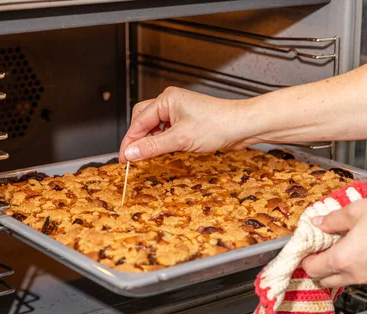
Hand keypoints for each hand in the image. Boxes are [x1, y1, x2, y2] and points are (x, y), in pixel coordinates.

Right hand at [119, 87, 258, 162]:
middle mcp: (171, 102)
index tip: (123, 159)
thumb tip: (131, 152)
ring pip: (155, 127)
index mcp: (166, 100)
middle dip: (138, 139)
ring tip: (150, 156)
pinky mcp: (187, 121)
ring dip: (150, 141)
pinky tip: (165, 151)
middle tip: (134, 158)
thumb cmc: (218, 125)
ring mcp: (179, 111)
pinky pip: (166, 131)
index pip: (138, 121)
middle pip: (143, 120)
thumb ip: (152, 147)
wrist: (243, 126)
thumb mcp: (180, 140)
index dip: (129, 141)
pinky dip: (162, 141)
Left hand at [301, 197, 366, 287]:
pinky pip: (361, 277)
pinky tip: (360, 250)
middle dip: (318, 268)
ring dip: (336, 269)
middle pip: (324, 281)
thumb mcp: (355, 211)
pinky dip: (354, 268)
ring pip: (343, 280)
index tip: (306, 249)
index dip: (305, 259)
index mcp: (342, 260)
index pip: (311, 269)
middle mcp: (354, 274)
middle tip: (319, 251)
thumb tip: (319, 222)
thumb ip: (333, 219)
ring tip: (340, 247)